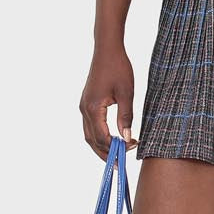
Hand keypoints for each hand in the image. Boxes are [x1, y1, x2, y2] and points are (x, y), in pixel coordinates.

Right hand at [80, 44, 137, 158]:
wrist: (107, 49)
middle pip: (92, 141)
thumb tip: (127, 139)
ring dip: (101, 147)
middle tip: (120, 164)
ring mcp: (83, 106)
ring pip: (89, 135)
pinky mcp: (86, 103)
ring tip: (116, 155)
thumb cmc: (118, 68)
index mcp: (92, 108)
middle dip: (106, 154)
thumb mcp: (127, 93)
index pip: (102, 138)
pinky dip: (99, 136)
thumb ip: (126, 117)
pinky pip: (89, 126)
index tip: (130, 150)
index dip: (116, 148)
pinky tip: (111, 139)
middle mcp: (84, 109)